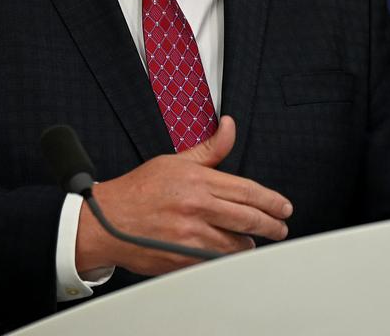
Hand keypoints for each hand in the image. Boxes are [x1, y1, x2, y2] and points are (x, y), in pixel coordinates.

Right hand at [75, 116, 292, 275]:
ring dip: (247, 244)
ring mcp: (189, 237)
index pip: (247, 192)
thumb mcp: (174, 161)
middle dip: (271, 225)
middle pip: (248, 220)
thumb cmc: (139, 191)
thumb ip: (210, 149)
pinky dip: (225, 259)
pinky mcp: (182, 260)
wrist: (106, 221)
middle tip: (280, 228)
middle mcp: (196, 209)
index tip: (283, 207)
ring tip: (249, 240)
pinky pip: (215, 263)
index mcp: (197, 181)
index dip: (272, 201)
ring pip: (235, 245)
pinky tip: (227, 253)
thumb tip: (229, 127)